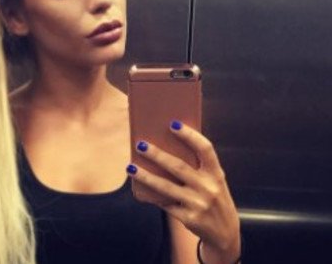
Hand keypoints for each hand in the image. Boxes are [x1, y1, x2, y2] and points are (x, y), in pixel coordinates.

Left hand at [127, 120, 240, 263]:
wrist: (225, 233)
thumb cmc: (214, 198)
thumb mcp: (214, 181)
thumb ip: (198, 168)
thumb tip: (166, 148)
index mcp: (216, 173)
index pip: (205, 149)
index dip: (190, 135)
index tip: (173, 124)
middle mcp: (209, 187)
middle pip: (178, 167)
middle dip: (157, 155)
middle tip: (140, 145)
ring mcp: (198, 203)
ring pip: (166, 187)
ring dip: (146, 176)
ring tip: (131, 167)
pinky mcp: (189, 218)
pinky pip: (165, 204)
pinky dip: (152, 196)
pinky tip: (140, 189)